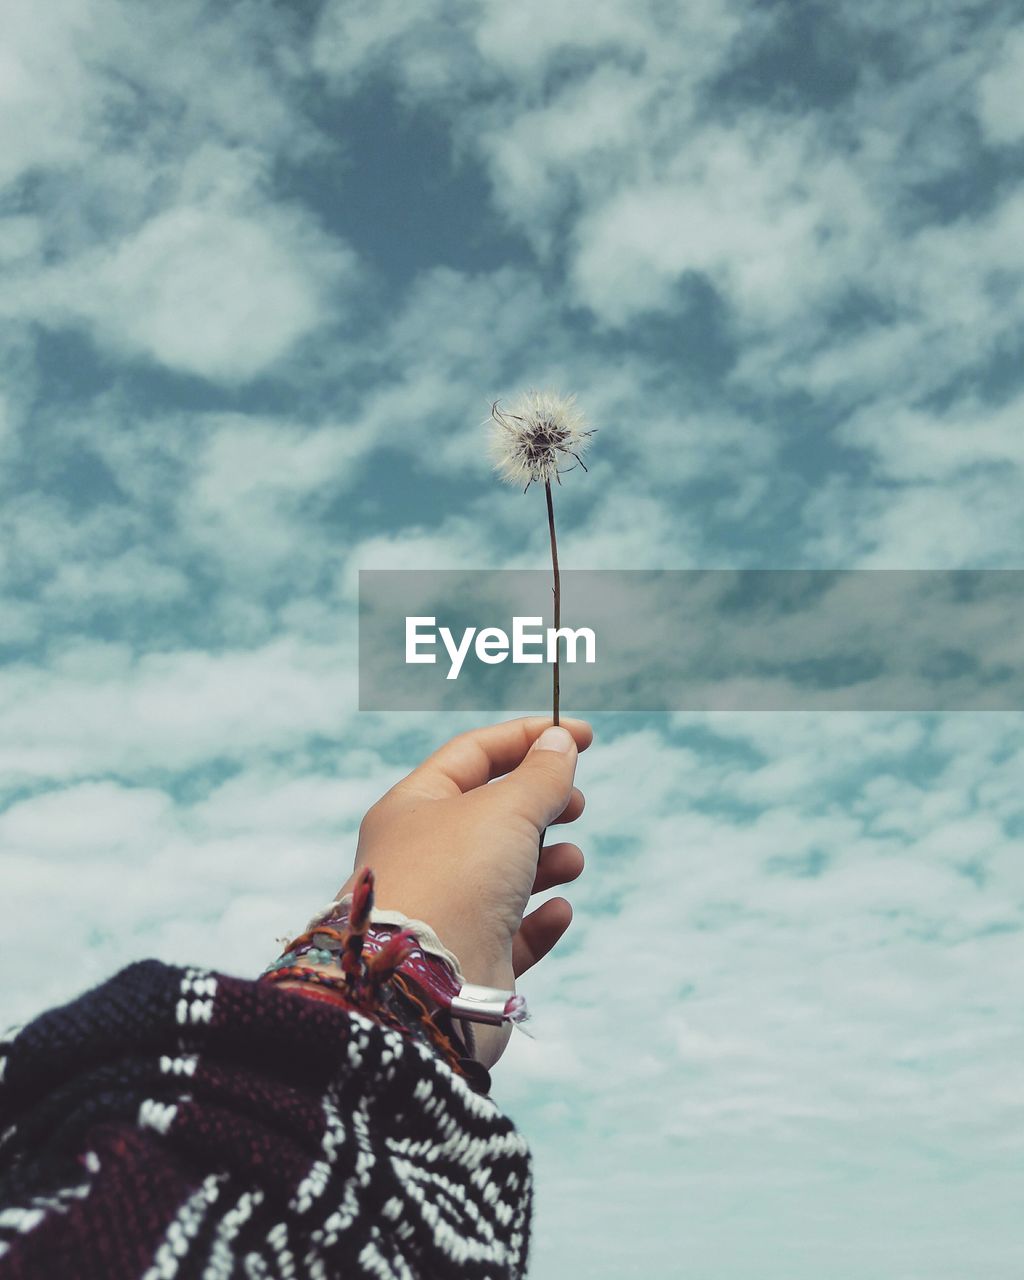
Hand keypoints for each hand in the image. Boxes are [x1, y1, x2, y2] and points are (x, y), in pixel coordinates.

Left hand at [336, 716, 592, 1067]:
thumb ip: (540, 775)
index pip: (474, 754)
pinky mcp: (469, 960)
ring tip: (571, 860)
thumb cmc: (454, 880)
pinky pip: (512, 932)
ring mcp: (445, 909)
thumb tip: (558, 742)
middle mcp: (424, 856)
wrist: (423, 986)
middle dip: (540, 804)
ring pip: (504, 873)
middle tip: (577, 805)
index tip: (582, 736)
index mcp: (415, 807)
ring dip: (546, 861)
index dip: (529, 738)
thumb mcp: (506, 808)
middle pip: (490, 813)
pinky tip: (559, 910)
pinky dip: (540, 919)